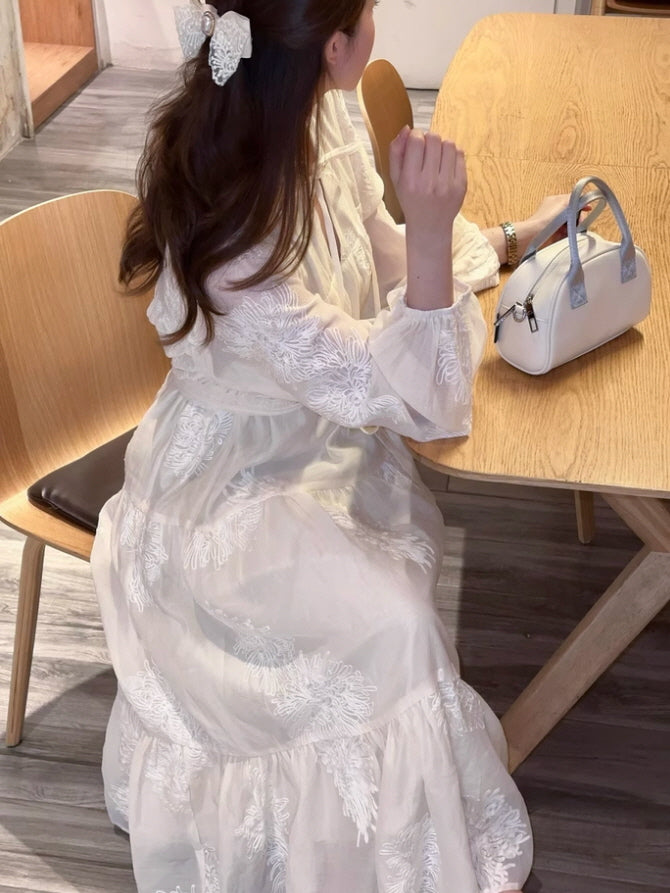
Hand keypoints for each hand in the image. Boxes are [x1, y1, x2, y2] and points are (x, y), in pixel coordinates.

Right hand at [389, 126, 466, 244]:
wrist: (429, 226)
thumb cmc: (410, 200)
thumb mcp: (396, 180)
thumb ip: (396, 153)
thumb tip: (406, 129)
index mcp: (410, 181)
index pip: (417, 141)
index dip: (415, 135)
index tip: (415, 142)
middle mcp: (429, 182)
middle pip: (434, 139)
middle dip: (429, 139)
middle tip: (426, 149)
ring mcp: (447, 184)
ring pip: (448, 144)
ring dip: (441, 145)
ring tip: (436, 156)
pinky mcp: (461, 185)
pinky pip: (460, 155)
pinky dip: (452, 154)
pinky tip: (445, 164)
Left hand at [525, 194, 590, 248]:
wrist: (535, 235)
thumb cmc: (547, 218)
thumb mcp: (564, 202)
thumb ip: (575, 197)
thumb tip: (584, 197)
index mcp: (555, 200)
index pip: (572, 199)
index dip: (581, 204)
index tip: (588, 208)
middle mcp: (554, 211)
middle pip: (573, 212)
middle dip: (578, 217)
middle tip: (579, 221)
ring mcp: (554, 223)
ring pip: (570, 223)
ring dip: (574, 226)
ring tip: (573, 229)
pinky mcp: (553, 234)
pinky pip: (566, 233)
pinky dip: (569, 234)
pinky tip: (568, 235)